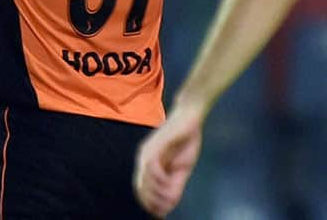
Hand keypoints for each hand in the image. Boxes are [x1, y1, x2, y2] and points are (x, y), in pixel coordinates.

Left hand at [134, 101, 205, 217]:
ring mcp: (148, 151)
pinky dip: (159, 179)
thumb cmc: (185, 142)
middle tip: (163, 211)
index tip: (159, 214)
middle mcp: (144, 158)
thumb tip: (170, 203)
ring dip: (157, 192)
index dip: (148, 203)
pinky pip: (151, 166)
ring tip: (170, 200)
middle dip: (151, 201)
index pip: (141, 188)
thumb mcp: (181, 169)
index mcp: (148, 164)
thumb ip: (175, 184)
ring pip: (145, 178)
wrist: (189, 119)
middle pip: (140, 186)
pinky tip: (168, 184)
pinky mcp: (155, 145)